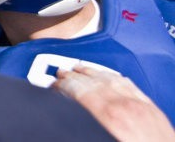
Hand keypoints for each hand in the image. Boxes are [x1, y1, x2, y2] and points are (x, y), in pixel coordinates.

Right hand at [52, 66, 174, 140]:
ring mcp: (139, 105)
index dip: (62, 85)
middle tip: (60, 74)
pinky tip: (106, 75)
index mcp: (108, 118)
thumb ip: (84, 125)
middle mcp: (124, 106)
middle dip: (73, 76)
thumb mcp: (98, 138)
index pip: (78, 90)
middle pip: (92, 81)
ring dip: (92, 72)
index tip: (53, 85)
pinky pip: (129, 85)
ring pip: (111, 79)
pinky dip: (114, 77)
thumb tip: (68, 115)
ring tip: (78, 69)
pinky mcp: (151, 109)